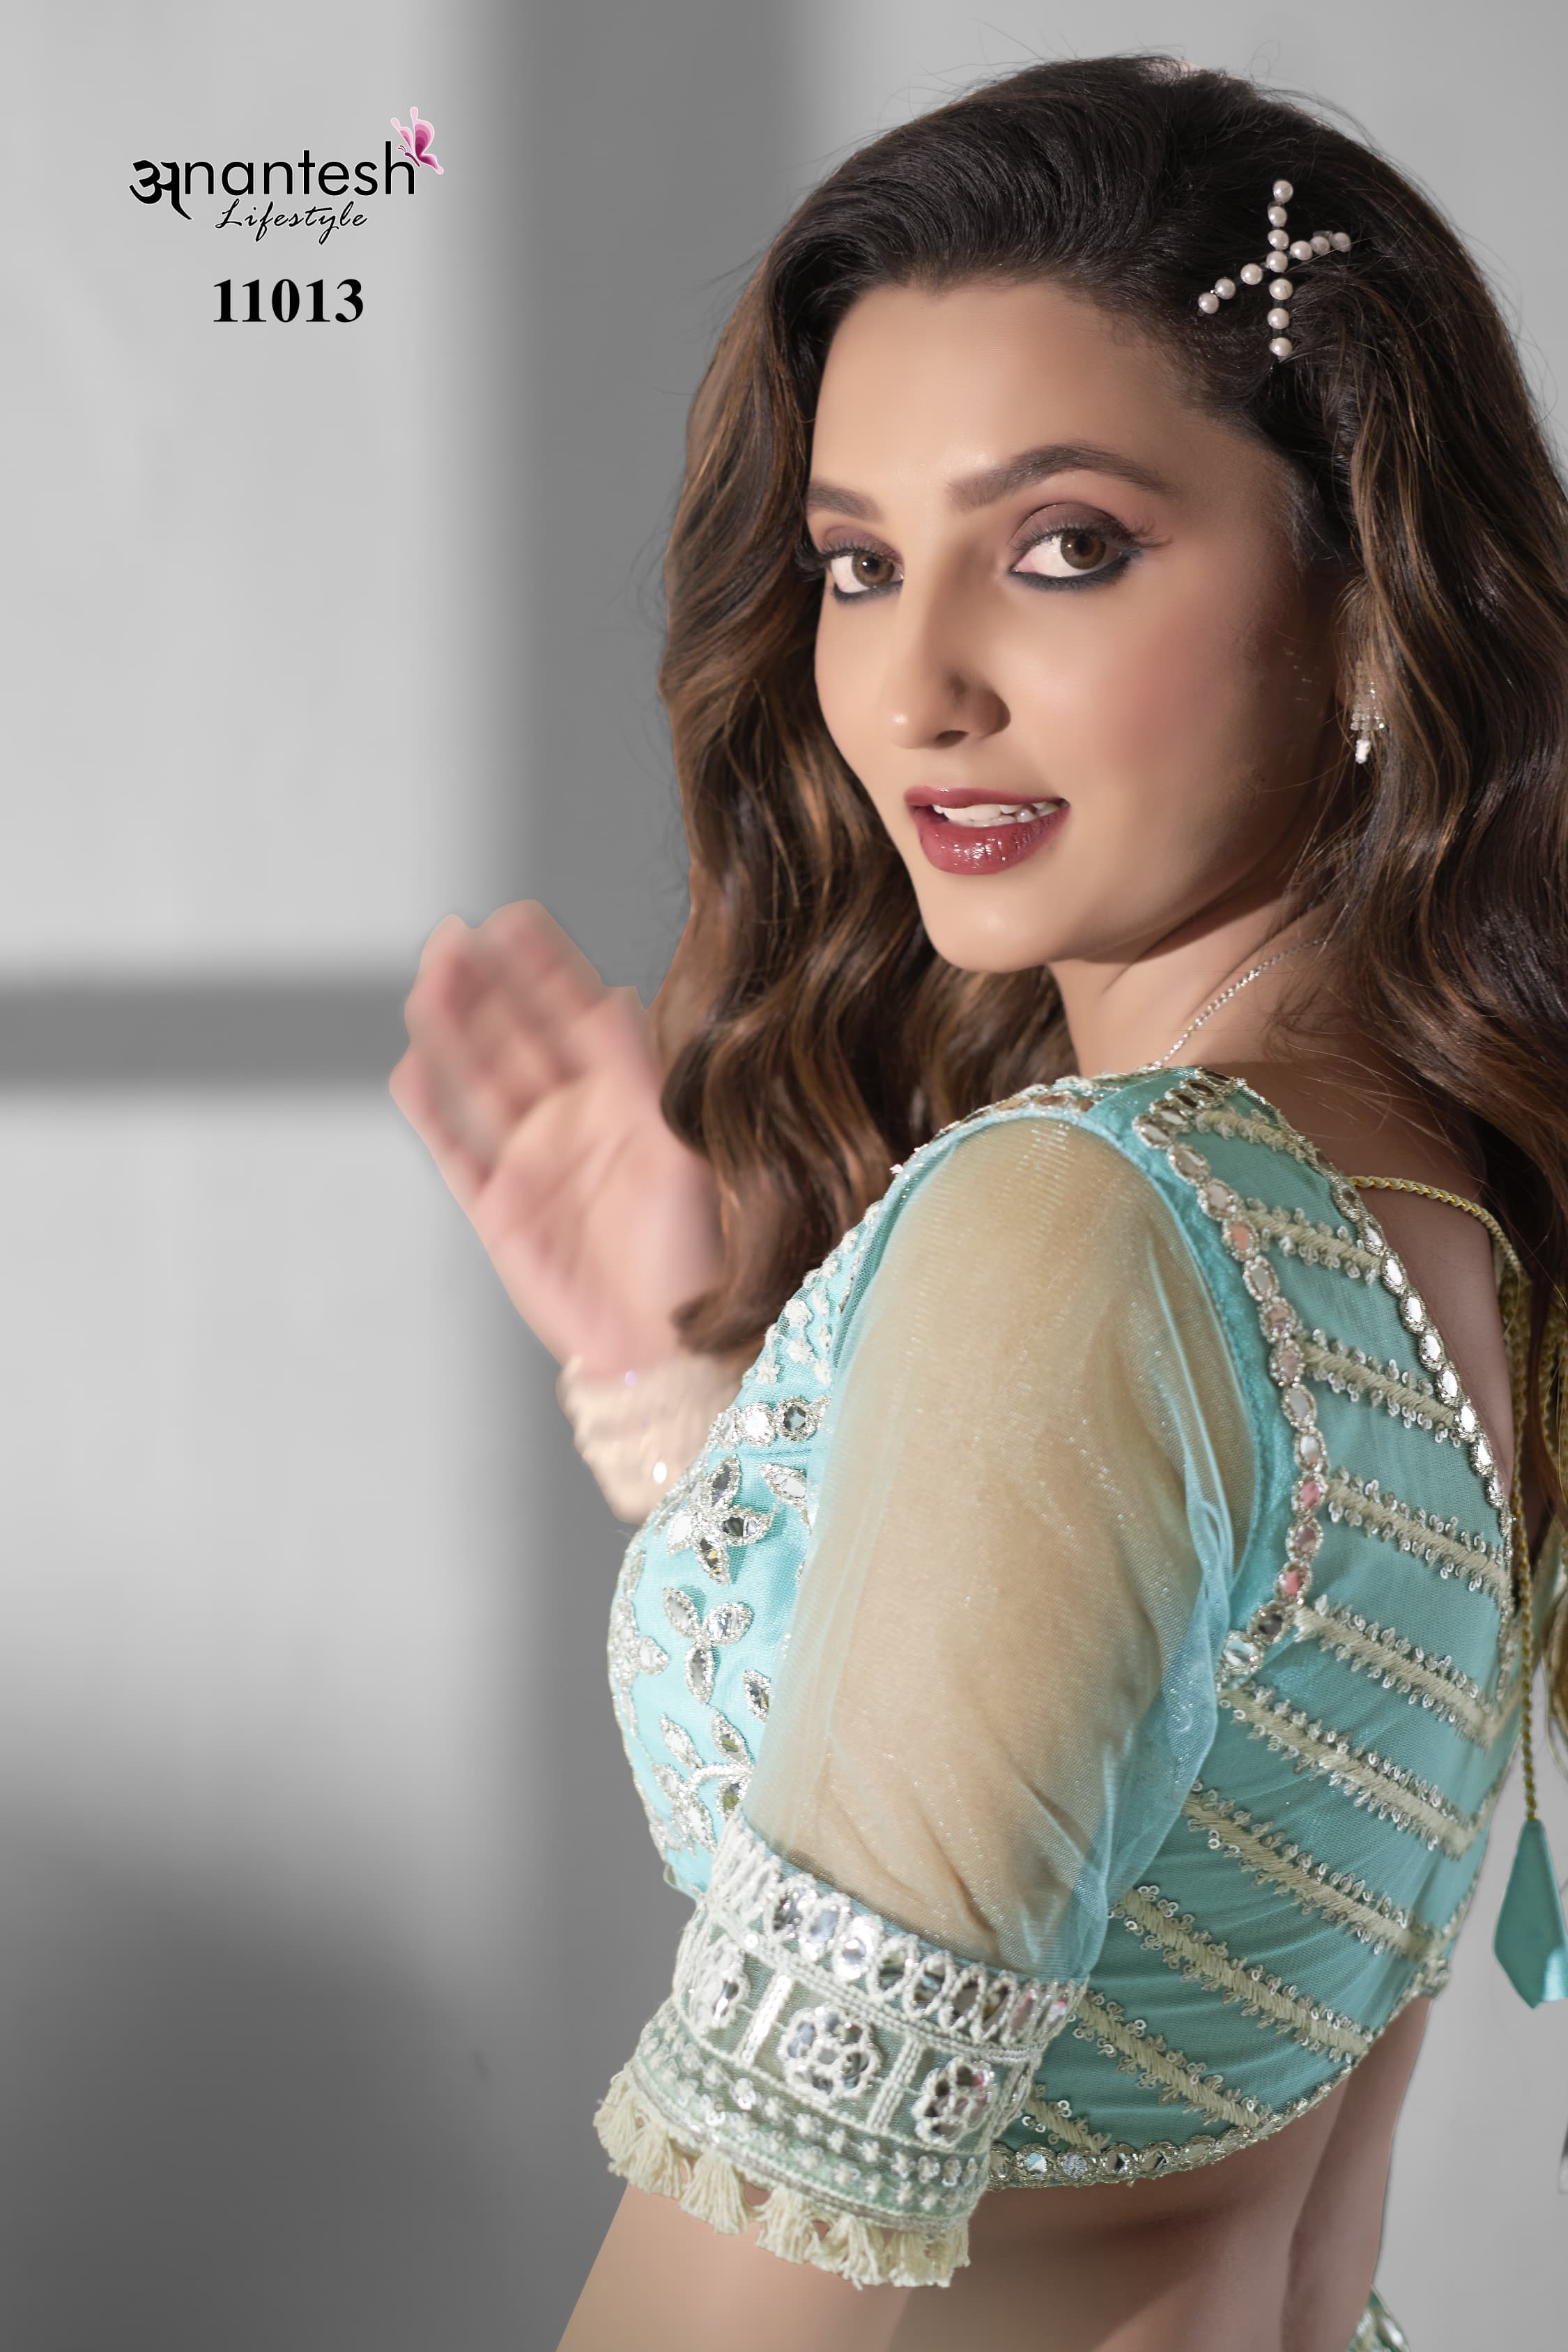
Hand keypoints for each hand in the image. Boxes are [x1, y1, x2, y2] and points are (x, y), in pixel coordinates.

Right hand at [389, 901, 725, 1375]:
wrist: (667, 1345)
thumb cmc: (696, 1255)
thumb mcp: (680, 1150)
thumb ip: (643, 1073)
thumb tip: (620, 994)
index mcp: (623, 1099)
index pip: (573, 1015)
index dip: (543, 967)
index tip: (515, 917)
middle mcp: (571, 1121)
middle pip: (515, 1037)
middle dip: (485, 985)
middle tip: (454, 935)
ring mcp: (529, 1162)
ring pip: (478, 1079)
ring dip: (452, 1029)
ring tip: (429, 979)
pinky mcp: (496, 1208)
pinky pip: (455, 1148)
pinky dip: (431, 1109)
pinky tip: (411, 1065)